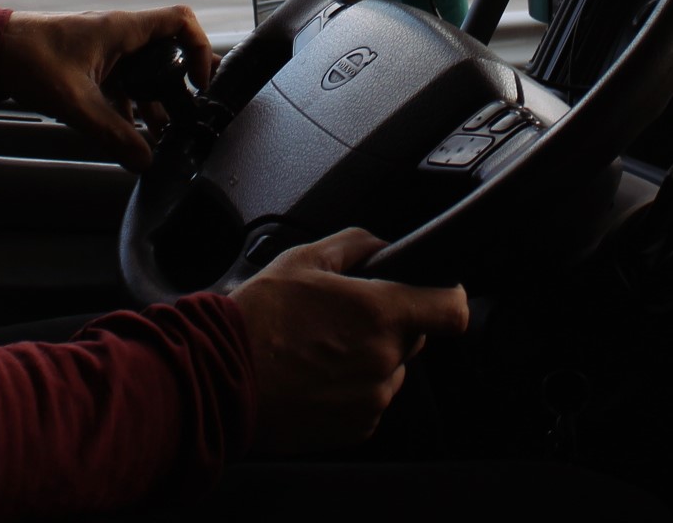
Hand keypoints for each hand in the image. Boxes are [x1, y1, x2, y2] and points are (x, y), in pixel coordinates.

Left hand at [0, 6, 216, 169]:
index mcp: (123, 30)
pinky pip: (123, 86)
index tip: (200, 83)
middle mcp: (120, 37)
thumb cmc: (29, 59)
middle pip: (167, 55)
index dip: (200, 49)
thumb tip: (145, 161)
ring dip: (155, 103)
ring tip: (163, 136)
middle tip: (189, 119)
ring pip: (144, 75)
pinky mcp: (91, 67)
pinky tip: (131, 137)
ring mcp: (105, 52)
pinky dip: (130, 109)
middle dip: (180, 88)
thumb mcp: (75, 101)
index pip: (181, 22)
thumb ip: (112, 133)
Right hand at [228, 229, 469, 456]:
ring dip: (370, 358)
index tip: (435, 294)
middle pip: (414, 337)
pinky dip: (352, 388)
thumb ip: (355, 243)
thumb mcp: (303, 259)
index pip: (452, 309)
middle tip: (345, 318)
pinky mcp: (356, 429)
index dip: (447, 296)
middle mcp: (384, 360)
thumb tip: (382, 246)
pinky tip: (316, 377)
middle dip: (390, 324)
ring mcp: (372, 399)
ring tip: (321, 349)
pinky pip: (371, 400)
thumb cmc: (257, 320)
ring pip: (391, 370)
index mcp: (380, 314)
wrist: (220, 380)